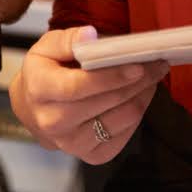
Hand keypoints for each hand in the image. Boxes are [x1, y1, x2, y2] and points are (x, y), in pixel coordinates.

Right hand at [9, 25, 166, 164]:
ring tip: (152, 76)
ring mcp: (73, 143)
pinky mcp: (92, 156)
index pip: (80, 86)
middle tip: (157, 63)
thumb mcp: (46, 48)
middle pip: (108, 101)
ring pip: (123, 117)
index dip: (112, 76)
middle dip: (138, 80)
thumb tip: (90, 36)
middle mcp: (54, 122)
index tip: (138, 65)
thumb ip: (68, 40)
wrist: (33, 110)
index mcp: (40, 90)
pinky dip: (138, 110)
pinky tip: (139, 94)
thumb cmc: (44, 73)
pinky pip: (126, 132)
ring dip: (143, 93)